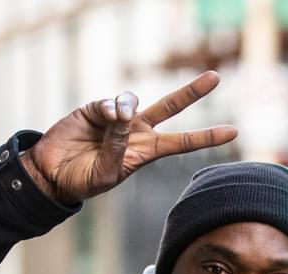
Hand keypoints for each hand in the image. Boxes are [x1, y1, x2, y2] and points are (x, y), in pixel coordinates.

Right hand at [19, 71, 236, 204]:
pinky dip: (110, 107)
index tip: (233, 131)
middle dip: (192, 92)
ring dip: (129, 106)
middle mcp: (137, 131)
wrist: (53, 175)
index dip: (206, 136)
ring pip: (135, 101)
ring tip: (116, 117)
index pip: (182, 142)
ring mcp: (117, 118)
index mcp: (146, 152)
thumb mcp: (107, 173)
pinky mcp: (95, 109)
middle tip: (216, 78)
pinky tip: (106, 115)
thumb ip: (118, 147)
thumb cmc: (84, 180)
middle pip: (170, 107)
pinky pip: (110, 103)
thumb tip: (123, 117)